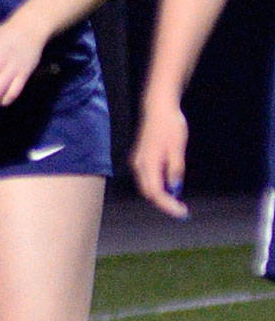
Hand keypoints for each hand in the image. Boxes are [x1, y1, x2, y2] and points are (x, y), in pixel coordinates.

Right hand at [129, 99, 189, 217]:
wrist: (158, 108)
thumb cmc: (169, 125)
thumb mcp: (177, 147)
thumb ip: (175, 169)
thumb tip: (175, 188)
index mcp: (148, 163)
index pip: (156, 192)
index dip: (168, 205)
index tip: (182, 212)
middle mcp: (139, 164)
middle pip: (149, 192)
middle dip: (165, 204)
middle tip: (181, 210)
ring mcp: (139, 161)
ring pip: (147, 186)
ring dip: (161, 196)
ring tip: (178, 201)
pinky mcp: (142, 158)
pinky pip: (148, 178)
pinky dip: (159, 186)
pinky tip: (171, 186)